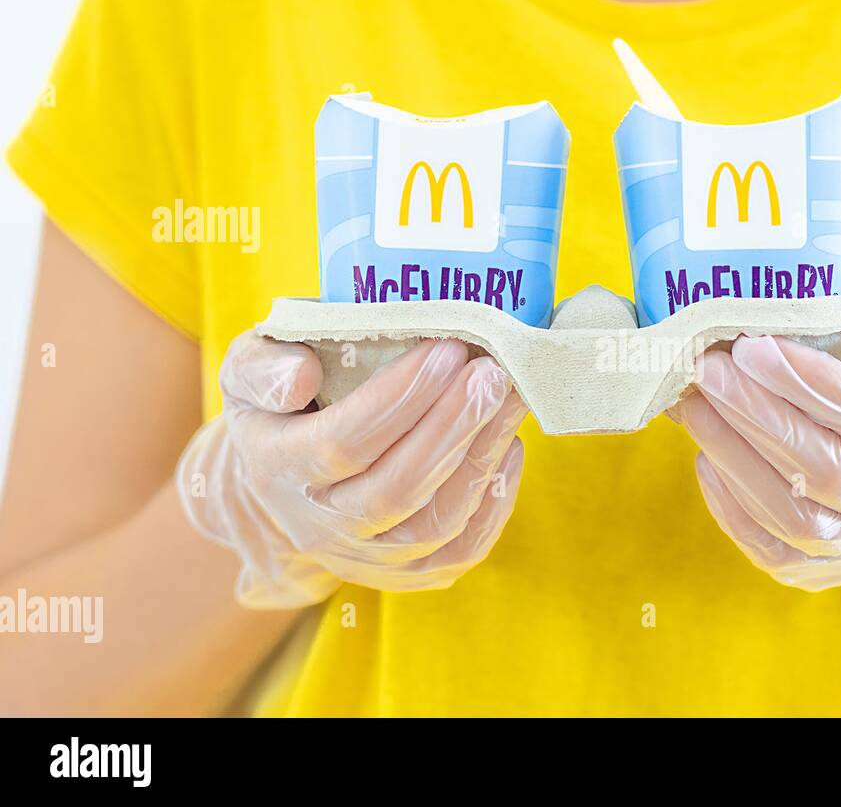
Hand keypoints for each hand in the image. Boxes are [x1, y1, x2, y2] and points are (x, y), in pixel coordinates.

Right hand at [176, 333, 526, 607]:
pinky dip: (494, 502)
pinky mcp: (410, 573)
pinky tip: (508, 447)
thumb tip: (302, 375)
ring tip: (509, 397)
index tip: (446, 348)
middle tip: (492, 372)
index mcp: (278, 468)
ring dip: (481, 456)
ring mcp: (367, 558)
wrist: (284, 486)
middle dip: (453, 425)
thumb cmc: (280, 409)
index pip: (343, 441)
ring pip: (436, 522)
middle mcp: (320, 526)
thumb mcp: (248, 372)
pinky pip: (461, 550)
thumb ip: (263, 368)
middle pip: (397, 489)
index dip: (400, 397)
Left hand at [679, 311, 840, 603]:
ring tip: (695, 406)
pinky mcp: (825, 568)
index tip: (752, 347)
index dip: (811, 384)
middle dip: (758, 418)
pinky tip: (705, 458)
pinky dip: (731, 509)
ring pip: (796, 519)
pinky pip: (773, 551)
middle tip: (707, 371)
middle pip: (828, 471)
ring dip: (734, 459)